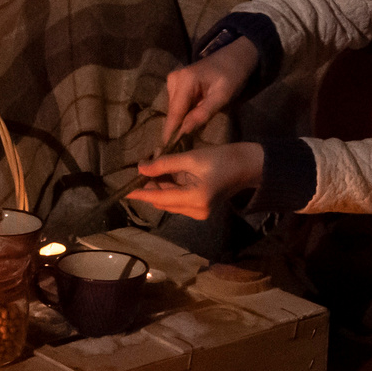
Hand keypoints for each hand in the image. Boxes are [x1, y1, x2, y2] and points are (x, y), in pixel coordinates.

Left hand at [129, 142, 264, 219]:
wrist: (248, 166)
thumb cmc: (222, 159)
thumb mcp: (191, 158)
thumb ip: (164, 164)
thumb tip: (140, 168)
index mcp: (194, 199)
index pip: (159, 198)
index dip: (140, 194)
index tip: (123, 193)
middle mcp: (195, 211)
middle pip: (163, 201)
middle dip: (150, 187)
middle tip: (143, 167)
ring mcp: (199, 212)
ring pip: (170, 201)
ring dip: (160, 187)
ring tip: (154, 167)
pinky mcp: (201, 209)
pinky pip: (178, 200)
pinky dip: (170, 189)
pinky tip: (165, 175)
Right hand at [156, 39, 258, 145]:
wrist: (235, 57)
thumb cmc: (233, 76)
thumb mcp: (222, 96)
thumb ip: (203, 113)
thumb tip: (184, 130)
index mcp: (185, 81)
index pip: (175, 113)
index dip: (169, 133)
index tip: (163, 152)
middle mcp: (174, 79)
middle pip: (173, 113)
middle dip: (175, 131)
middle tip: (175, 152)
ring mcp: (174, 81)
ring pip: (174, 111)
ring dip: (179, 124)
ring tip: (182, 143)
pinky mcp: (177, 84)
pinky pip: (178, 105)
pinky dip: (183, 116)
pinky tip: (187, 127)